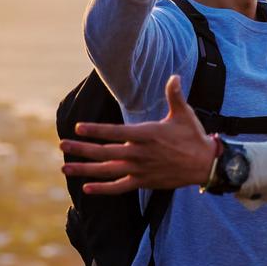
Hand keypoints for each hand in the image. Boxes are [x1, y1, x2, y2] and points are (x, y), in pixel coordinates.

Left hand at [59, 76, 216, 194]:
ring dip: (85, 169)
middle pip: (105, 152)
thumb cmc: (193, 136)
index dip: (96, 130)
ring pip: (107, 171)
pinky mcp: (143, 182)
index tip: (78, 127)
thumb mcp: (183, 114)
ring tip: (65, 167)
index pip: (116, 132)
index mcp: (147, 134)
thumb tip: (174, 76)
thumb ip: (174, 95)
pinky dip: (102, 189)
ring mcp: (140, 169)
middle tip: (62, 145)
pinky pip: (119, 187)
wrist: (204, 164)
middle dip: (81, 149)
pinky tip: (86, 188)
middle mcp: (140, 153)